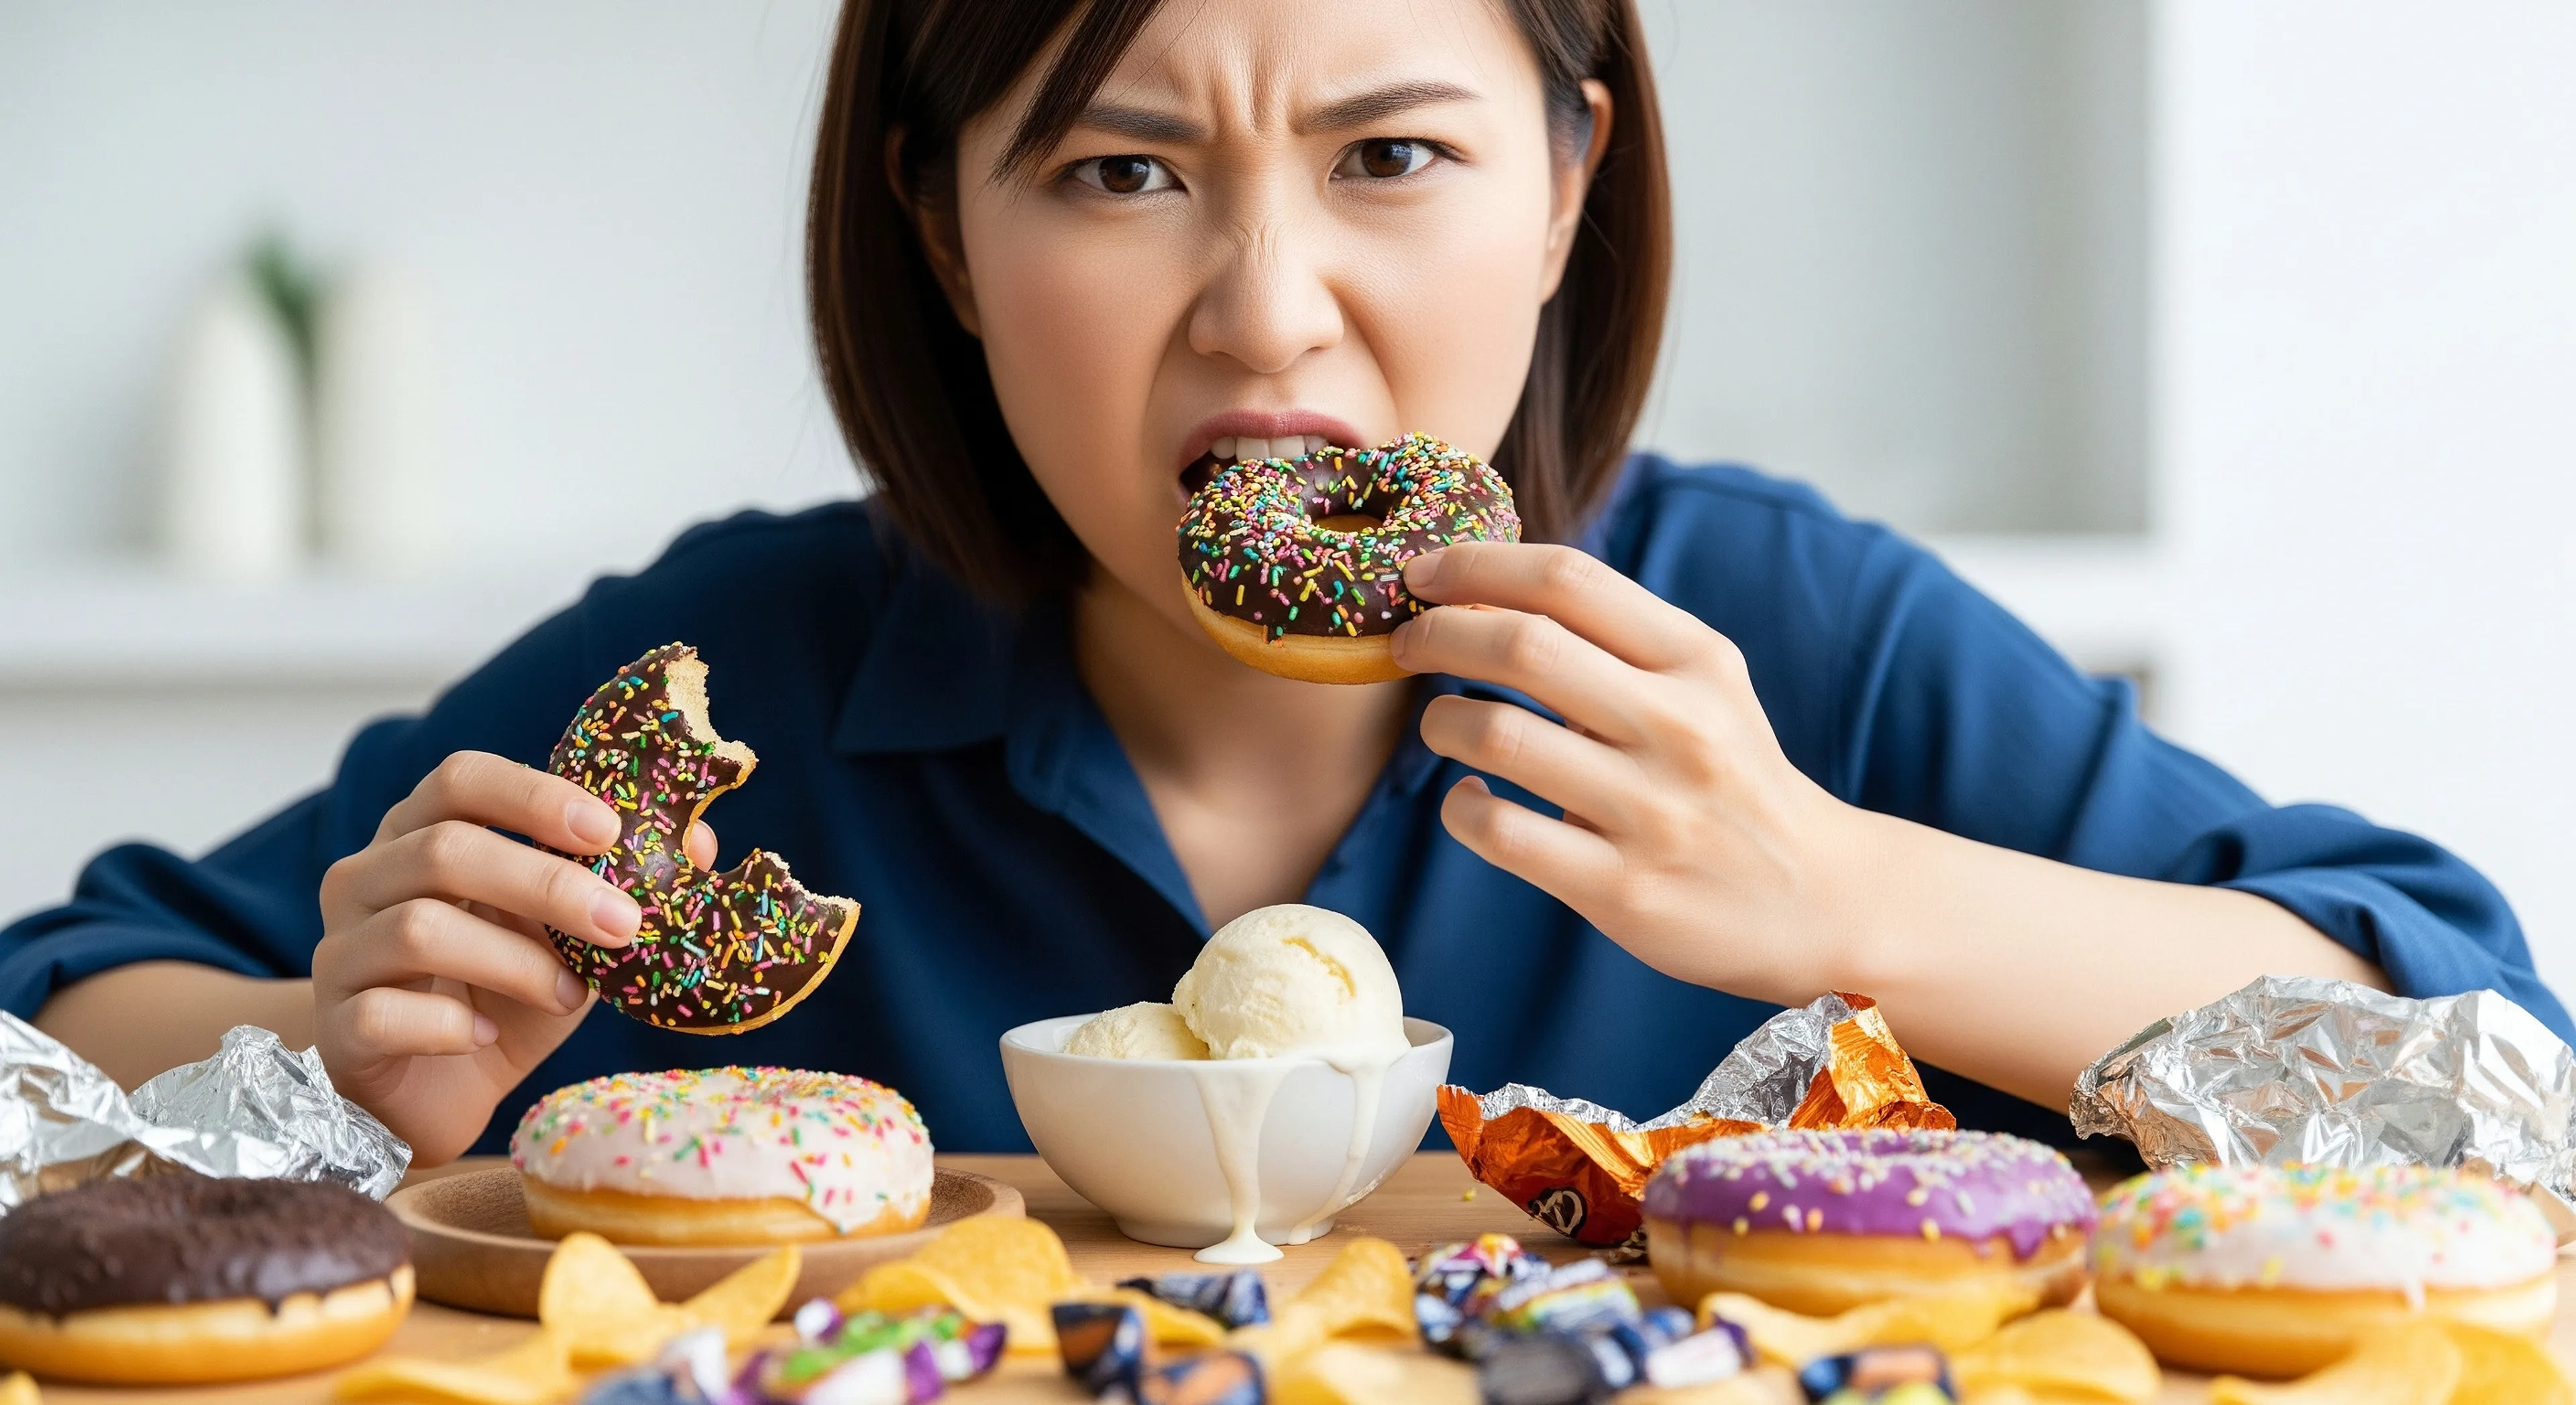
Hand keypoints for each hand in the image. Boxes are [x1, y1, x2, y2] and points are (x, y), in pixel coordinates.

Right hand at [311, 751, 712, 1163]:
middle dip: (547, 883)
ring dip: (515, 962)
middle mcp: (366, 880)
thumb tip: (699, 841)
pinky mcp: (335, 1028)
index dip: (534, 795)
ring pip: (417, 930)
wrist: (433, 1092)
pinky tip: (481, 1037)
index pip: (460, 779)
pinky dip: (448, 1026)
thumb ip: (615, 887)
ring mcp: (341, 953)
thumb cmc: (502, 997)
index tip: (610, 830)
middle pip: (444, 849)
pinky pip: (384, 1013)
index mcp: (421, 836)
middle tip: (624, 921)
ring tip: (570, 996)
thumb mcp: (570, 940)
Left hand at [1388, 543, 1859, 1002]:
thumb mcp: (1701, 687)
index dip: (1477, 564)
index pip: (1569, 579)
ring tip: (1442, 726)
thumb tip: (1483, 588)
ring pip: (1499, 739)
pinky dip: (1461, 809)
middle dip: (1439, 634)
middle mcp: (1680, 727)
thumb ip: (1613, 639)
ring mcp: (1652, 811)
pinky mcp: (1622, 888)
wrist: (1816, 899)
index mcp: (1697, 661)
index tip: (1423, 572)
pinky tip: (1469, 801)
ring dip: (1441, 724)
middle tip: (1406, 644)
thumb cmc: (1730, 778)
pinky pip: (1502, 833)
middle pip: (1524, 646)